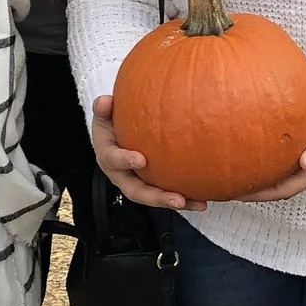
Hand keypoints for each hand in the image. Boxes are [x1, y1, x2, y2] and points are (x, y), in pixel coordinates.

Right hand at [89, 94, 197, 211]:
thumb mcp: (104, 113)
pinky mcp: (153, 185)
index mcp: (108, 158)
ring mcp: (139, 183)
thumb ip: (102, 107)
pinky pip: (168, 193)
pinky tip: (203, 200)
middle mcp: (123, 176)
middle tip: (176, 199)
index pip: (114, 161)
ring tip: (198, 204)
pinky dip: (186, 198)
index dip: (125, 161)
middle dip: (157, 197)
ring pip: (156, 197)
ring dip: (176, 202)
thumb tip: (104, 102)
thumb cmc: (110, 123)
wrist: (115, 135)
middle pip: (137, 191)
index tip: (141, 159)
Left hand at [232, 89, 305, 202]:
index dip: (259, 195)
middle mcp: (305, 171)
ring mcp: (302, 162)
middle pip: (274, 188)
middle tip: (226, 186)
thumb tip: (305, 164)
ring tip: (232, 173)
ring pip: (274, 175)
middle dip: (252, 190)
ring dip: (256, 177)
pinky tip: (247, 152)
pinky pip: (276, 160)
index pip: (280, 191)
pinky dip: (262, 161)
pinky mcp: (298, 149)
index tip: (237, 193)